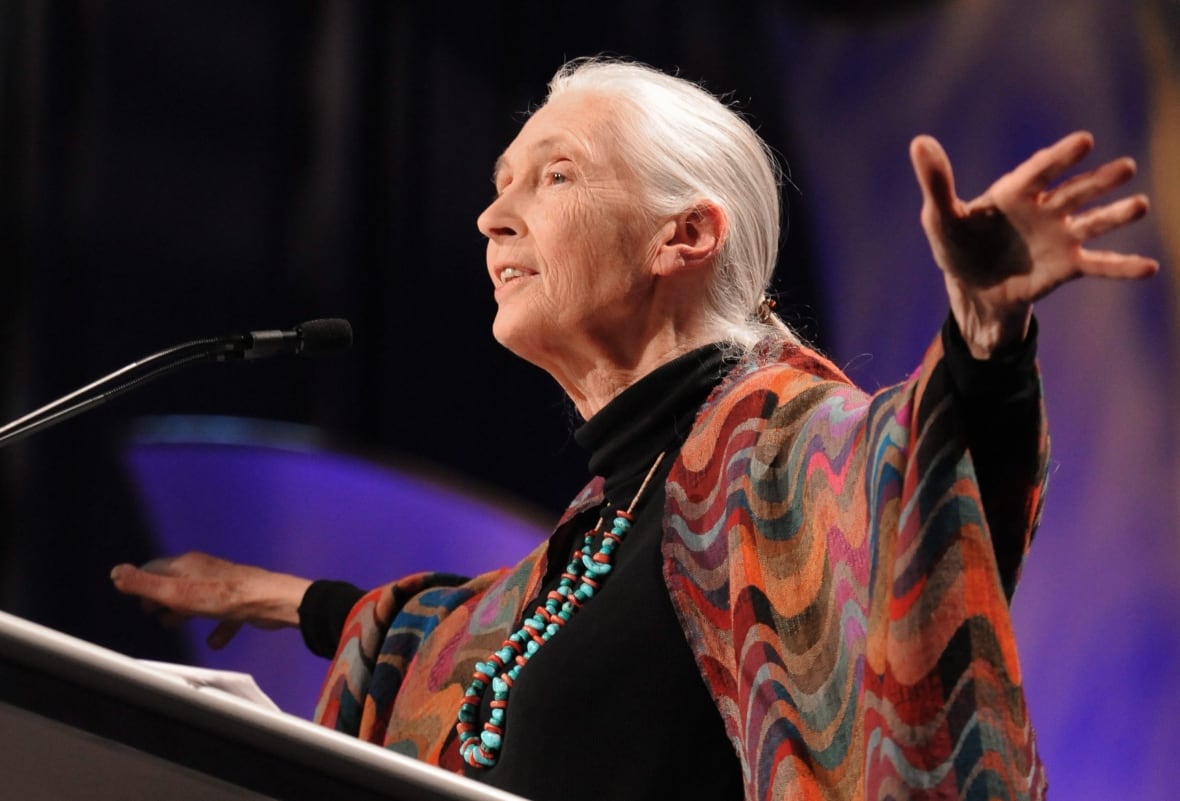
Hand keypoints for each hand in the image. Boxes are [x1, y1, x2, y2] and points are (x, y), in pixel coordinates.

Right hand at [110, 552, 311, 648]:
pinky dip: (216, 629)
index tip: (130, 595)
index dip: (141, 582)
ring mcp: (224, 586)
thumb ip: (146, 585)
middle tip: (149, 611)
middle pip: (176, 583)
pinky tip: (214, 643)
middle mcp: (205, 572)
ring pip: (197, 599)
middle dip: (161, 597)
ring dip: (183, 611)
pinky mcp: (241, 602)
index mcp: (187, 565)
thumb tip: (115, 572)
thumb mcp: (178, 593)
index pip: (156, 569)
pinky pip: (223, 617)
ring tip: (170, 624)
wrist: (270, 602)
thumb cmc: (223, 597)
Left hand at [910, 131, 1158, 357]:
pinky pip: (1099, 265)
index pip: (1040, 171)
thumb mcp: (941, 217)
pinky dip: (1123, 267)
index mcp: (1015, 192)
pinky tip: (1149, 268)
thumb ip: (937, 183)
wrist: (972, 288)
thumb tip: (919, 142)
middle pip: (1075, 191)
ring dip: (1115, 215)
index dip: (1061, 157)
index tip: (1084, 141)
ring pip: (1093, 223)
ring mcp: (1060, 237)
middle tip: (1125, 167)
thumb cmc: (957, 245)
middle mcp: (1044, 209)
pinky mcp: (1067, 266)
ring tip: (1139, 205)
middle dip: (1099, 181)